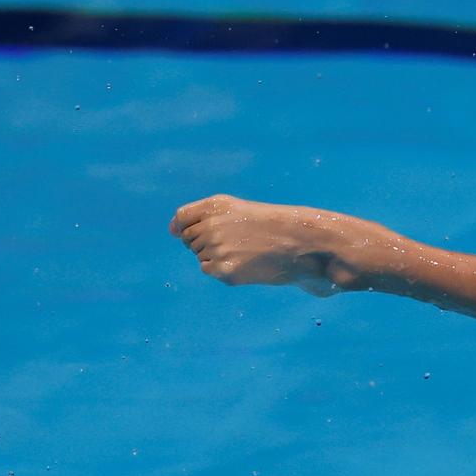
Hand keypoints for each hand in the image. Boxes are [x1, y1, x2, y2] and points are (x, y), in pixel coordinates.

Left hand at [169, 194, 351, 294]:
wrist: (304, 243)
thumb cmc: (273, 226)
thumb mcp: (239, 211)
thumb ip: (203, 215)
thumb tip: (171, 232)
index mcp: (215, 205)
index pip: (181, 218)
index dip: (188, 228)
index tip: (205, 234)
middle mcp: (211, 224)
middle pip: (190, 240)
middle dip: (207, 243)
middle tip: (238, 244)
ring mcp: (217, 248)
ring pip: (200, 256)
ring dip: (217, 257)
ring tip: (245, 253)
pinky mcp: (224, 270)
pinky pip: (210, 270)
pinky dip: (223, 270)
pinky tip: (245, 265)